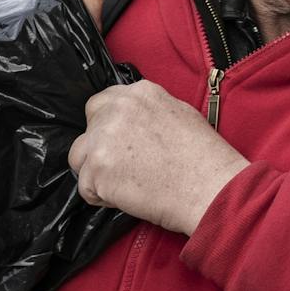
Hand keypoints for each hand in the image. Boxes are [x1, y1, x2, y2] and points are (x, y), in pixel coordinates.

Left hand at [68, 66, 248, 236]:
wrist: (210, 187)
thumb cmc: (204, 157)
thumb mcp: (179, 113)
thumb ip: (147, 112)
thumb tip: (133, 122)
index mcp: (138, 93)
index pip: (101, 104)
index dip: (107, 127)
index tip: (121, 145)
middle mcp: (116, 110)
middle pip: (87, 130)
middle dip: (99, 149)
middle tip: (125, 168)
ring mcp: (103, 139)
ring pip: (79, 158)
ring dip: (96, 173)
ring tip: (126, 185)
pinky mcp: (97, 169)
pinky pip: (86, 188)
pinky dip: (103, 198)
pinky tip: (129, 197)